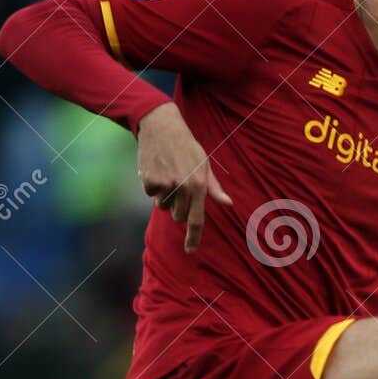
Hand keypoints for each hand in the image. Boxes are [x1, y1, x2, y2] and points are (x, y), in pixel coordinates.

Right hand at [137, 102, 232, 253]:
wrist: (162, 126)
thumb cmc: (187, 147)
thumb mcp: (205, 165)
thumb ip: (214, 188)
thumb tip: (228, 204)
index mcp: (199, 186)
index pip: (197, 220)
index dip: (193, 238)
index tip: (190, 251)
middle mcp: (183, 188)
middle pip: (179, 216)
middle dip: (179, 209)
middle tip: (180, 188)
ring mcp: (165, 185)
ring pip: (163, 206)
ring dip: (165, 196)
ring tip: (169, 174)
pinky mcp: (149, 180)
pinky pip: (150, 194)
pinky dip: (152, 186)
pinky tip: (157, 169)